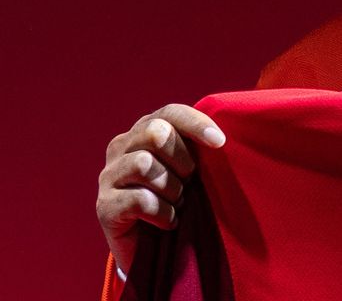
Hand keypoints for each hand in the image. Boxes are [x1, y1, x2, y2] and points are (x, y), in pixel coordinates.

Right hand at [96, 104, 225, 275]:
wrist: (155, 246)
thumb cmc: (180, 196)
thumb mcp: (192, 168)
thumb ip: (200, 146)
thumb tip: (220, 137)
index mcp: (144, 129)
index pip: (170, 112)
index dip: (196, 123)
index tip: (220, 142)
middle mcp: (121, 147)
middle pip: (156, 133)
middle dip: (182, 160)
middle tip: (189, 182)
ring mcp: (108, 176)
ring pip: (145, 164)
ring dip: (172, 189)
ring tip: (177, 203)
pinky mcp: (104, 206)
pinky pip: (139, 200)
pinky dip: (163, 213)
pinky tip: (168, 221)